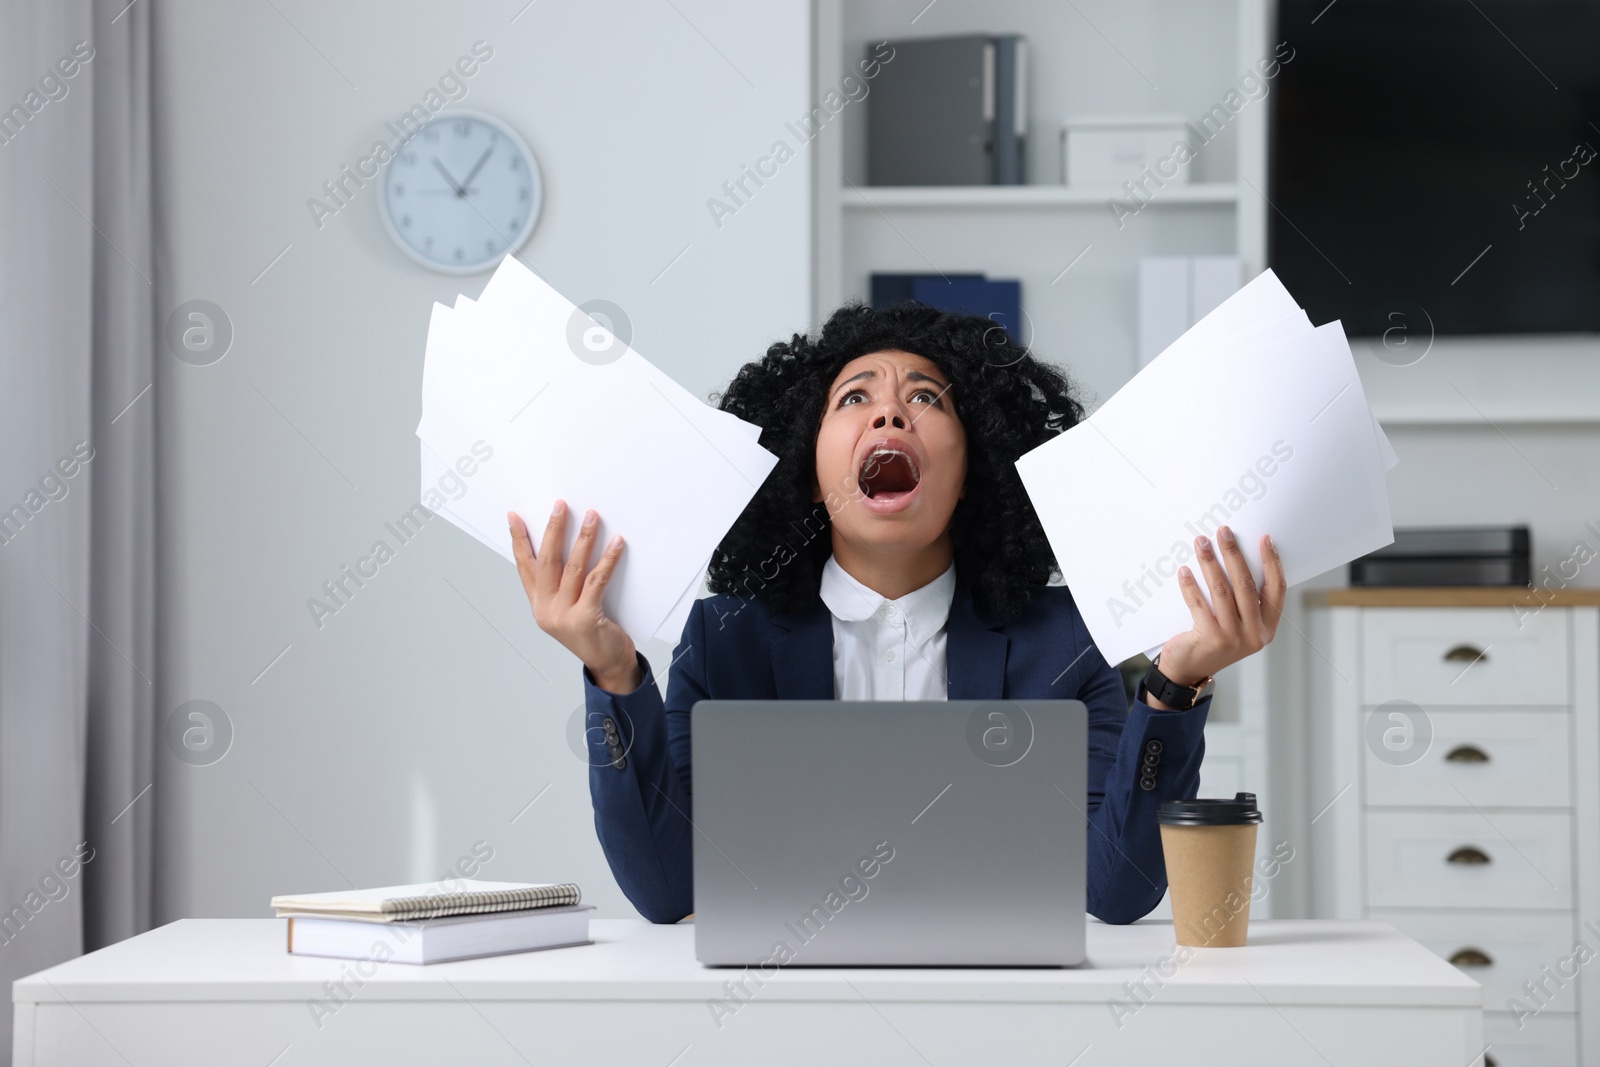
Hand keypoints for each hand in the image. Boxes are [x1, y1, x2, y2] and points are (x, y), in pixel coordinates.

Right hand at [509, 501, 641, 693]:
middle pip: (547, 560)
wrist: (609, 665)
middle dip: (552, 529)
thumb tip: (572, 547)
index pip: (524, 566)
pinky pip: (597, 581)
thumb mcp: (568, 611)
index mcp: (539, 604)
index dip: (518, 539)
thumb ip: (563, 586)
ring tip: (591, 517)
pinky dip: (607, 559)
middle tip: (560, 506)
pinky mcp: (585, 618)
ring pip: (572, 567)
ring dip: (583, 538)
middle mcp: (546, 609)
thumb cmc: (592, 635)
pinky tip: (616, 543)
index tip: (515, 516)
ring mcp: (563, 615)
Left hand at [1150, 526, 1285, 705]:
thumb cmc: (1212, 641)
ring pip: (1222, 590)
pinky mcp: (1210, 638)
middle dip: (1234, 554)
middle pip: (1247, 584)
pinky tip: (1184, 571)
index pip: (1276, 590)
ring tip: (1201, 543)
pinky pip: (1199, 603)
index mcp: (1267, 628)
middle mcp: (1254, 634)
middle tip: (1224, 531)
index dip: (1272, 563)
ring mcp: (1233, 638)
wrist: (1187, 671)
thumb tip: (1235, 558)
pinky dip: (1190, 585)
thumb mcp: (1237, 625)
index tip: (1264, 539)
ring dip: (1210, 562)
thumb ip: (1242, 601)